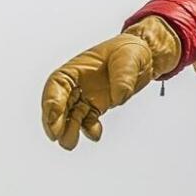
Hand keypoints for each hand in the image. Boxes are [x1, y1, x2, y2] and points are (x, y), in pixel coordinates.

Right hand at [41, 16, 180, 149]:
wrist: (144, 57)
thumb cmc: (130, 51)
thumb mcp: (129, 57)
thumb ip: (122, 76)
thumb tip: (118, 97)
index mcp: (76, 68)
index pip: (57, 84)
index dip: (51, 101)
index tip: (52, 117)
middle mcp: (77, 84)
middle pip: (59, 103)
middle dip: (54, 121)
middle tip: (56, 136)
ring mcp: (86, 96)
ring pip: (72, 115)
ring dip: (69, 129)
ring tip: (69, 144)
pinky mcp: (97, 106)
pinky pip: (89, 120)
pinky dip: (89, 128)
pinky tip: (96, 135)